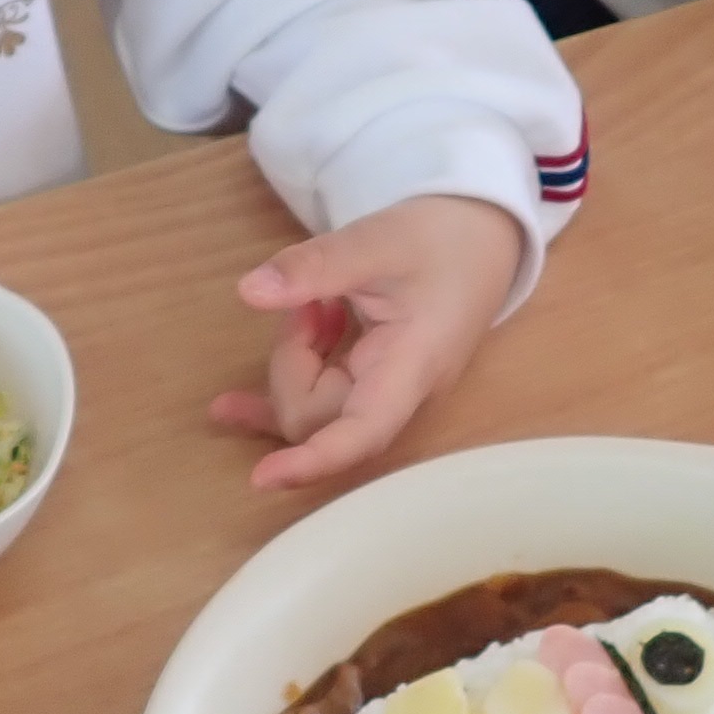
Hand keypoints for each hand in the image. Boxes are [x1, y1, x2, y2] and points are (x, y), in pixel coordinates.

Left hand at [211, 196, 524, 492]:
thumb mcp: (378, 240)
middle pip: (321, 416)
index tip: (263, 477)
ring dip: (292, 365)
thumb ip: (315, 266)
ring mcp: (383, 392)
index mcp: (412, 367)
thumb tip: (248, 292)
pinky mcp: (371, 382)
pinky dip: (282, 387)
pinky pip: (317, 402)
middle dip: (292, 365)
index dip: (315, 459)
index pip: (363, 432)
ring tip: (311, 306)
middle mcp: (398, 394)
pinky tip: (231, 403)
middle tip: (309, 300)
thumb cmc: (442, 239)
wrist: (482, 237)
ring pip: (314, 410)